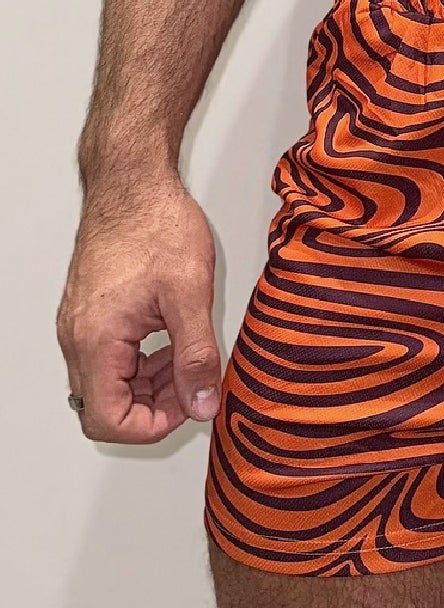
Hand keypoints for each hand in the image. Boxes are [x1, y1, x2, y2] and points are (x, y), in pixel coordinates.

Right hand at [56, 177, 222, 442]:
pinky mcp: (87, 311)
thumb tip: (202, 404)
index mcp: (96, 341)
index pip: (108, 420)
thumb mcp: (190, 294)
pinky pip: (106, 356)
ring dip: (147, 383)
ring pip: (106, 382)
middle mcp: (77, 337)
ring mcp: (78, 324)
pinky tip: (169, 336)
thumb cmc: (155, 224)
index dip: (153, 425)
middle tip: (194, 381)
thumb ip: (196, 356)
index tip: (189, 404)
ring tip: (187, 356)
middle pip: (105, 407)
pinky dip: (138, 360)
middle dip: (154, 405)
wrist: (132, 181)